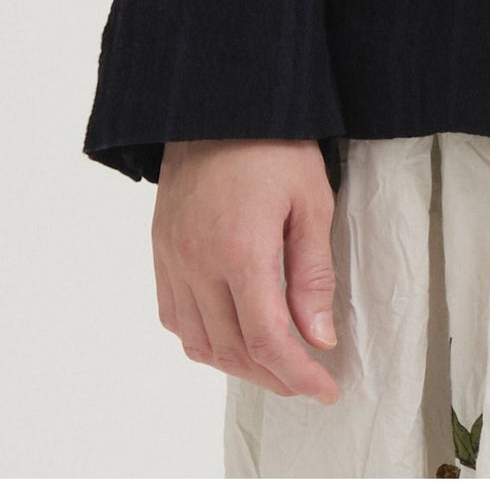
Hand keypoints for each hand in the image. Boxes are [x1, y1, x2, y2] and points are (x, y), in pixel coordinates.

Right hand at [153, 139, 340, 402]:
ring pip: (200, 341)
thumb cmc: (274, 143)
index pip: (267, 340)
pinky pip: (176, 316)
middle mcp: (198, 263)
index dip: (298, 375)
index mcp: (241, 251)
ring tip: (275, 364)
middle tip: (308, 379)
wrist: (219, 102)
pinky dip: (204, 339)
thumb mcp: (311, 200)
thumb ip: (313, 273)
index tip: (325, 388)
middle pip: (233, 349)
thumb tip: (318, 337)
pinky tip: (232, 335)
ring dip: (238, 364)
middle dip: (274, 375)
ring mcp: (174, 258)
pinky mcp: (162, 250)